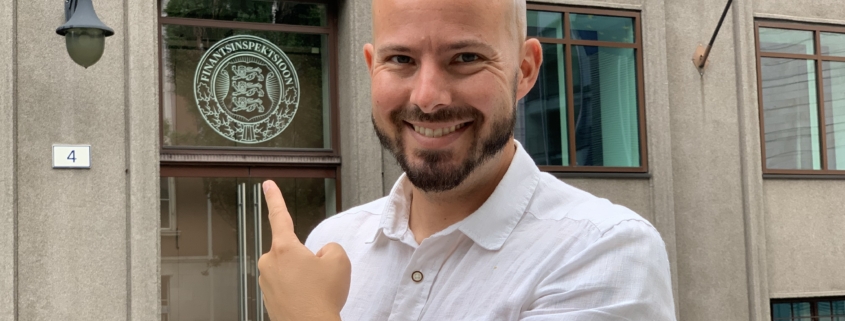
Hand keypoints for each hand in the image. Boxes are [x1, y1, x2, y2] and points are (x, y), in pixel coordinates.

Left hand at [257, 180, 350, 320]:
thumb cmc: (321, 299)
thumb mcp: (339, 261)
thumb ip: (330, 247)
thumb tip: (321, 254)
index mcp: (284, 248)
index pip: (280, 216)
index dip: (275, 198)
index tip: (267, 185)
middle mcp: (269, 264)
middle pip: (292, 250)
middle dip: (307, 259)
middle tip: (319, 276)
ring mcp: (266, 283)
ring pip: (291, 270)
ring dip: (303, 277)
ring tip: (315, 292)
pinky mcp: (268, 299)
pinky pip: (288, 287)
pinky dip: (299, 292)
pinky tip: (308, 301)